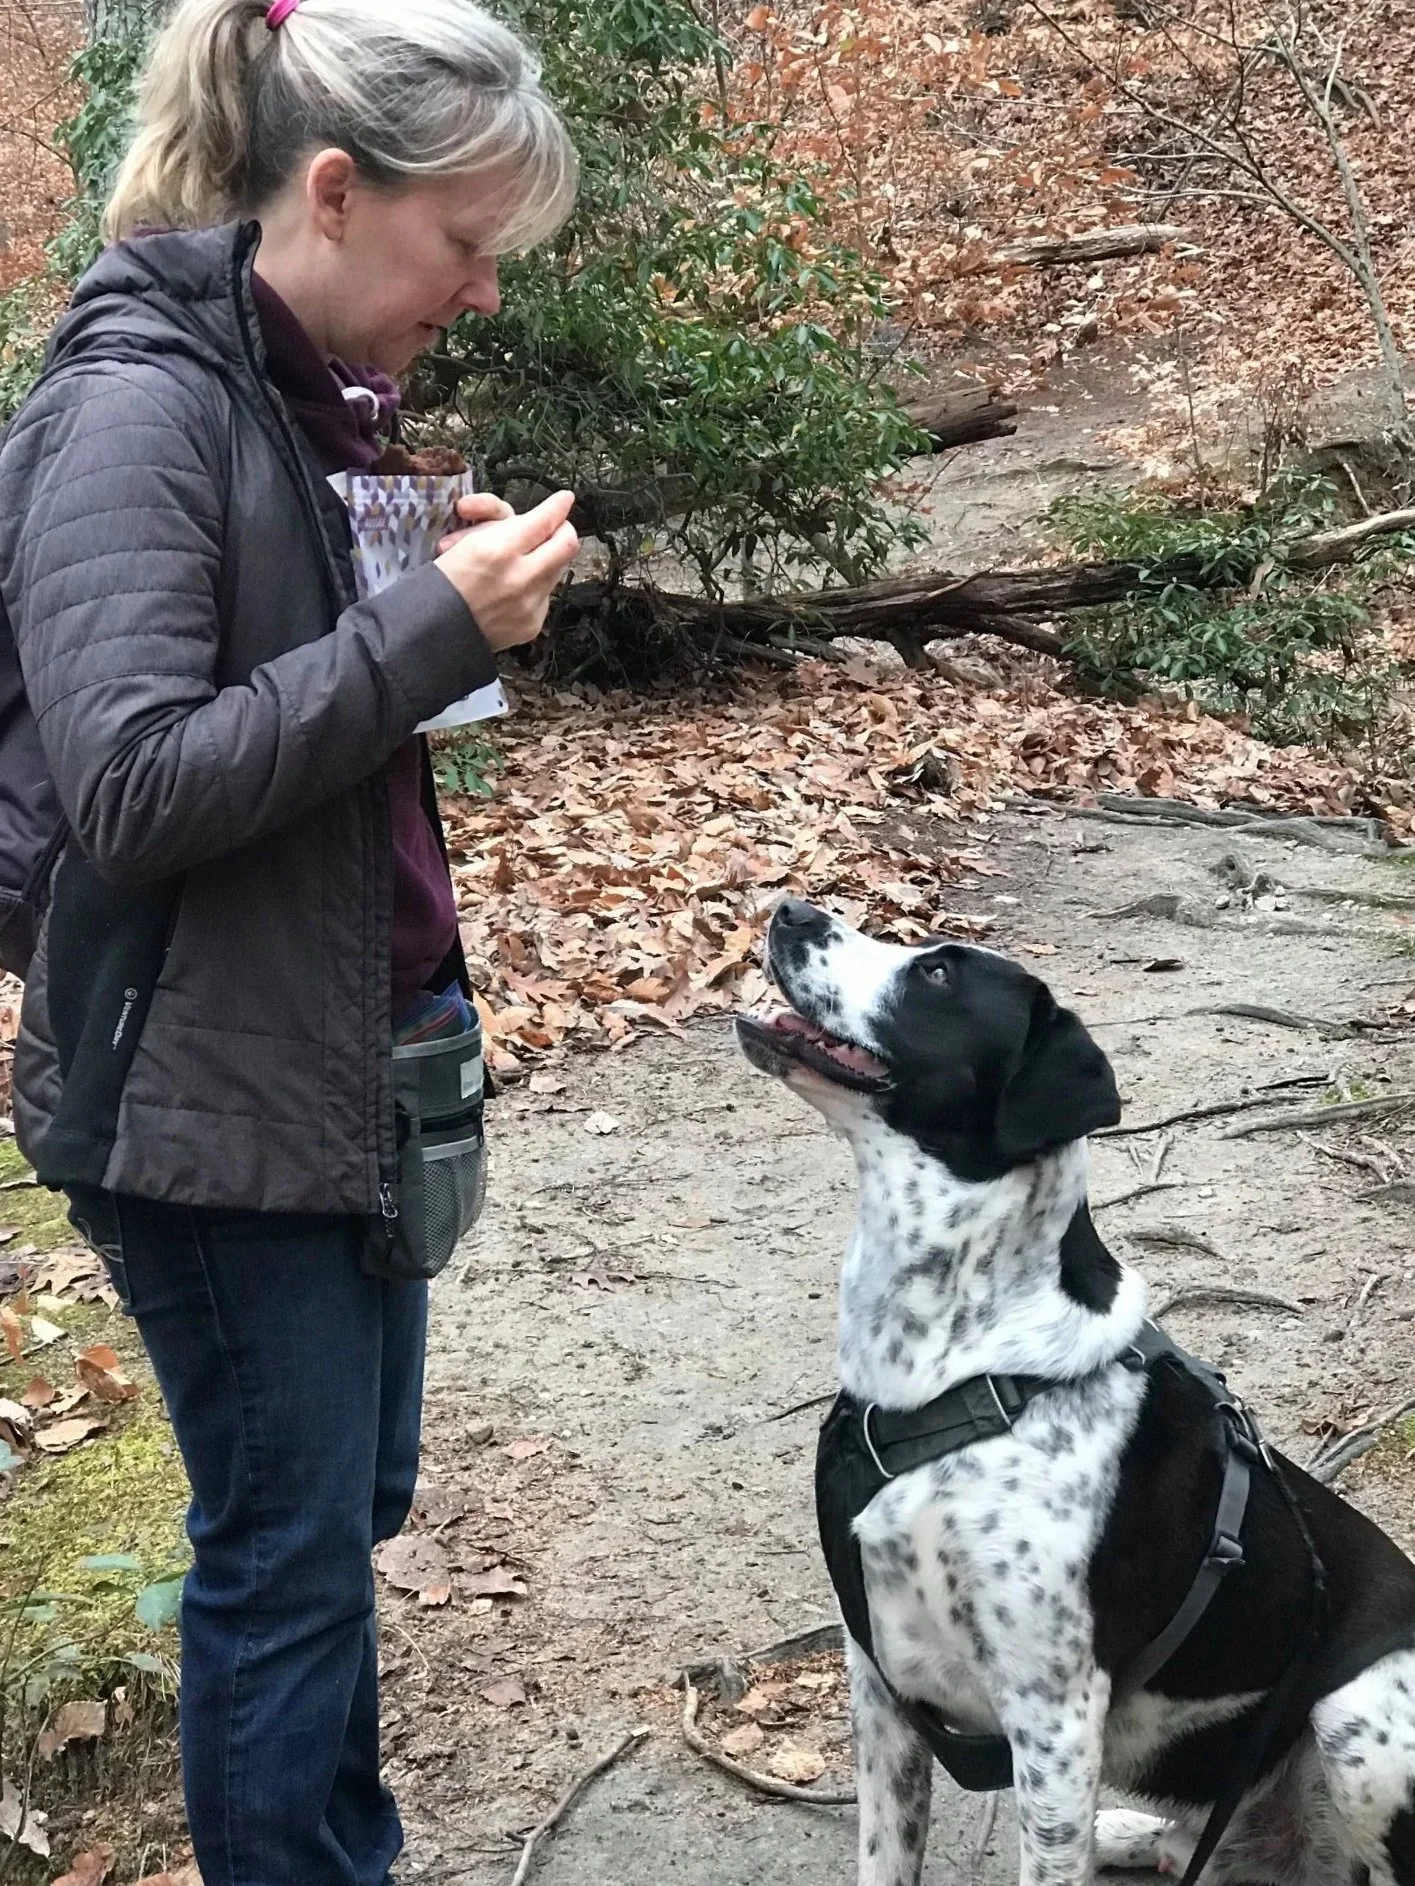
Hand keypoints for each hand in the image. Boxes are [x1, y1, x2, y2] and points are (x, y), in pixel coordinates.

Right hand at [434, 490, 578, 651]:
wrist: (436, 630)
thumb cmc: (444, 583)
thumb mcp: (469, 541)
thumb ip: (506, 526)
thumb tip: (540, 517)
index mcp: (498, 551)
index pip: (542, 522)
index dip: (556, 507)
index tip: (564, 499)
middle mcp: (520, 579)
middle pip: (566, 545)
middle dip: (563, 530)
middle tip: (554, 525)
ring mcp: (530, 605)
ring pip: (556, 568)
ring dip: (544, 558)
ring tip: (519, 560)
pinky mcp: (532, 623)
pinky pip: (544, 595)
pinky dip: (533, 586)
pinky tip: (510, 589)